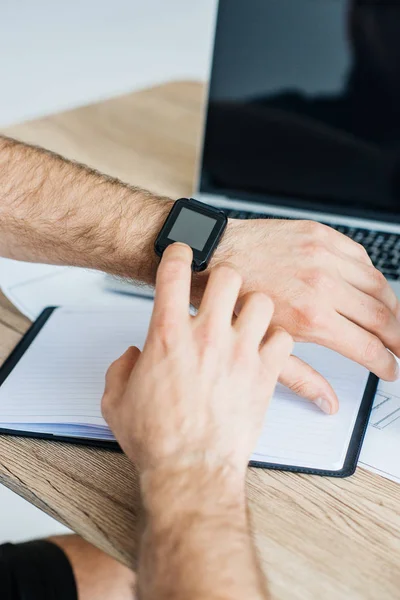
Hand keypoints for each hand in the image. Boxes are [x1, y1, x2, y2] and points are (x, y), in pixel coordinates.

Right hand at [101, 243, 292, 475]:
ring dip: (255, 307)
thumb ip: (121, 368)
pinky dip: (277, 340)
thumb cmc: (158, 440)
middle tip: (222, 289)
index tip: (182, 252)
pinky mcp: (264, 375)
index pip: (174, 272)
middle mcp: (207, 336)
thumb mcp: (117, 400)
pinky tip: (266, 350)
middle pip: (227, 275)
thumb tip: (132, 356)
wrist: (191, 471)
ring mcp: (239, 353)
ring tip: (248, 319)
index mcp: (167, 335)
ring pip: (262, 301)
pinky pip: (284, 340)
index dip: (178, 253)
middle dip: (224, 276)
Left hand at [198, 218, 399, 414]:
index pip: (368, 347)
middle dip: (397, 338)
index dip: (386, 363)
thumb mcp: (262, 348)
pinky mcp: (319, 234)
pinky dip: (370, 275)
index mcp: (311, 316)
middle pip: (382, 317)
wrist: (212, 255)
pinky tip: (367, 287)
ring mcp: (323, 256)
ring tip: (390, 321)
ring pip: (378, 285)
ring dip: (391, 307)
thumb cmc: (231, 299)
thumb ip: (301, 376)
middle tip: (399, 348)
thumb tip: (327, 401)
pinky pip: (360, 256)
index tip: (389, 369)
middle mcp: (323, 284)